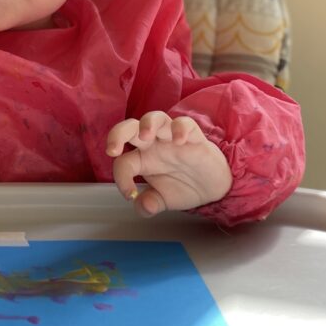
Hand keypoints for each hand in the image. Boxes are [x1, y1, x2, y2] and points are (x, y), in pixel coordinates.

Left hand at [106, 111, 231, 217]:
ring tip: (146, 136)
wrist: (213, 187)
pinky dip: (181, 128)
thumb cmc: (183, 186)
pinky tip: (179, 140)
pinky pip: (186, 123)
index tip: (130, 195)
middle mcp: (153, 145)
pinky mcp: (194, 136)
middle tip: (113, 150)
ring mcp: (172, 138)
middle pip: (129, 128)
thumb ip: (149, 204)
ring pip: (155, 117)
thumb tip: (144, 207)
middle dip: (117, 134)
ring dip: (148, 123)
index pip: (122, 162)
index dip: (120, 178)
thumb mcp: (163, 200)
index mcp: (141, 159)